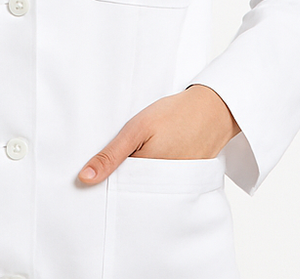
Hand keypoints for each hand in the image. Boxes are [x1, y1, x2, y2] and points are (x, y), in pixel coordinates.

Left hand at [77, 84, 239, 184]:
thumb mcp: (137, 129)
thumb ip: (111, 155)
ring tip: (140, 153)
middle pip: (132, 191)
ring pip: (146, 187)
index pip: (117, 189)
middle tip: (115, 160)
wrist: (214, 109)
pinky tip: (153, 155)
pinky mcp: (184, 180)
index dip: (105, 179)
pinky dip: (154, 173)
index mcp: (147, 177)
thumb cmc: (176, 115)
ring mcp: (176, 186)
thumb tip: (85, 178)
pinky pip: (162, 182)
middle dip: (120, 180)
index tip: (92, 173)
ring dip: (138, 175)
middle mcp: (163, 188)